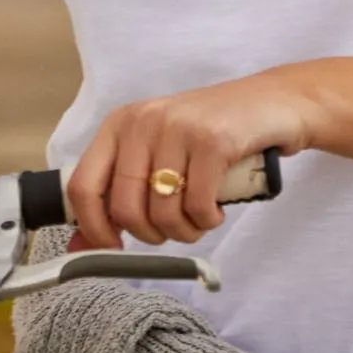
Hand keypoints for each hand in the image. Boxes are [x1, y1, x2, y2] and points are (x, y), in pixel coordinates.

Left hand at [67, 68, 314, 248]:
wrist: (271, 103)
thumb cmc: (210, 135)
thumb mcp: (158, 153)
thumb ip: (121, 193)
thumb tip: (81, 248)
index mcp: (120, 125)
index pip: (82, 186)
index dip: (93, 229)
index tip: (114, 248)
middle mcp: (142, 121)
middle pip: (124, 209)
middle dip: (151, 235)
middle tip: (174, 227)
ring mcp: (177, 128)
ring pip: (163, 214)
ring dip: (185, 231)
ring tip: (199, 214)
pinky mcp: (212, 141)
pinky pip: (198, 207)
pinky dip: (208, 220)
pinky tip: (217, 207)